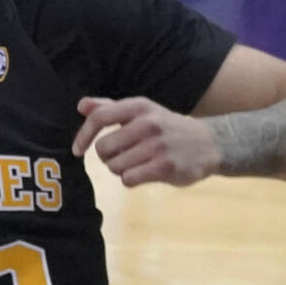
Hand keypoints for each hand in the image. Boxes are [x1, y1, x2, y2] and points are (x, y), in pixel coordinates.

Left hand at [72, 95, 220, 187]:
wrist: (208, 143)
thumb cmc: (166, 127)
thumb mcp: (141, 111)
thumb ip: (109, 108)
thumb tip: (81, 105)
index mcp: (138, 106)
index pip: (99, 117)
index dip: (83, 135)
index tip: (77, 150)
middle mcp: (147, 123)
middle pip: (103, 148)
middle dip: (108, 157)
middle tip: (123, 155)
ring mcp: (157, 145)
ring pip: (115, 166)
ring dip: (121, 169)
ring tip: (138, 163)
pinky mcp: (165, 167)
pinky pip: (129, 179)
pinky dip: (131, 179)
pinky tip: (144, 173)